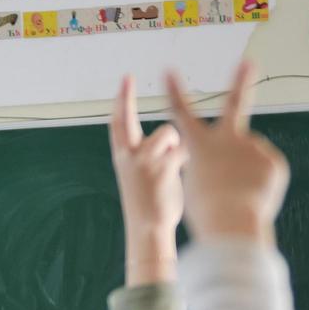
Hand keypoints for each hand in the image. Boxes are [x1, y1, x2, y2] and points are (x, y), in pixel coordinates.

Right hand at [109, 75, 184, 285]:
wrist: (149, 230)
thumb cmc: (150, 206)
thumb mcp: (145, 178)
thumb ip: (157, 156)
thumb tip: (178, 139)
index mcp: (123, 158)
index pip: (118, 124)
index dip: (121, 101)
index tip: (125, 80)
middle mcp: (129, 155)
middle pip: (125, 120)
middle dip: (124, 97)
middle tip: (125, 79)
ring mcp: (145, 160)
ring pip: (170, 133)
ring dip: (179, 146)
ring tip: (179, 167)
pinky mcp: (164, 166)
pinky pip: (185, 150)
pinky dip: (190, 160)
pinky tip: (188, 175)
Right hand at [166, 62, 288, 246]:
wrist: (231, 221)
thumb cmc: (206, 211)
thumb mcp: (195, 187)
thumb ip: (211, 169)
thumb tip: (234, 164)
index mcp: (200, 145)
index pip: (182, 114)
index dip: (174, 92)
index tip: (169, 71)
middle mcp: (228, 139)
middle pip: (235, 103)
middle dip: (241, 81)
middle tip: (249, 62)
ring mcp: (252, 147)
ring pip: (249, 160)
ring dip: (245, 176)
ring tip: (238, 197)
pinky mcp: (273, 161)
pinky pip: (266, 173)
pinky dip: (260, 187)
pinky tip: (253, 198)